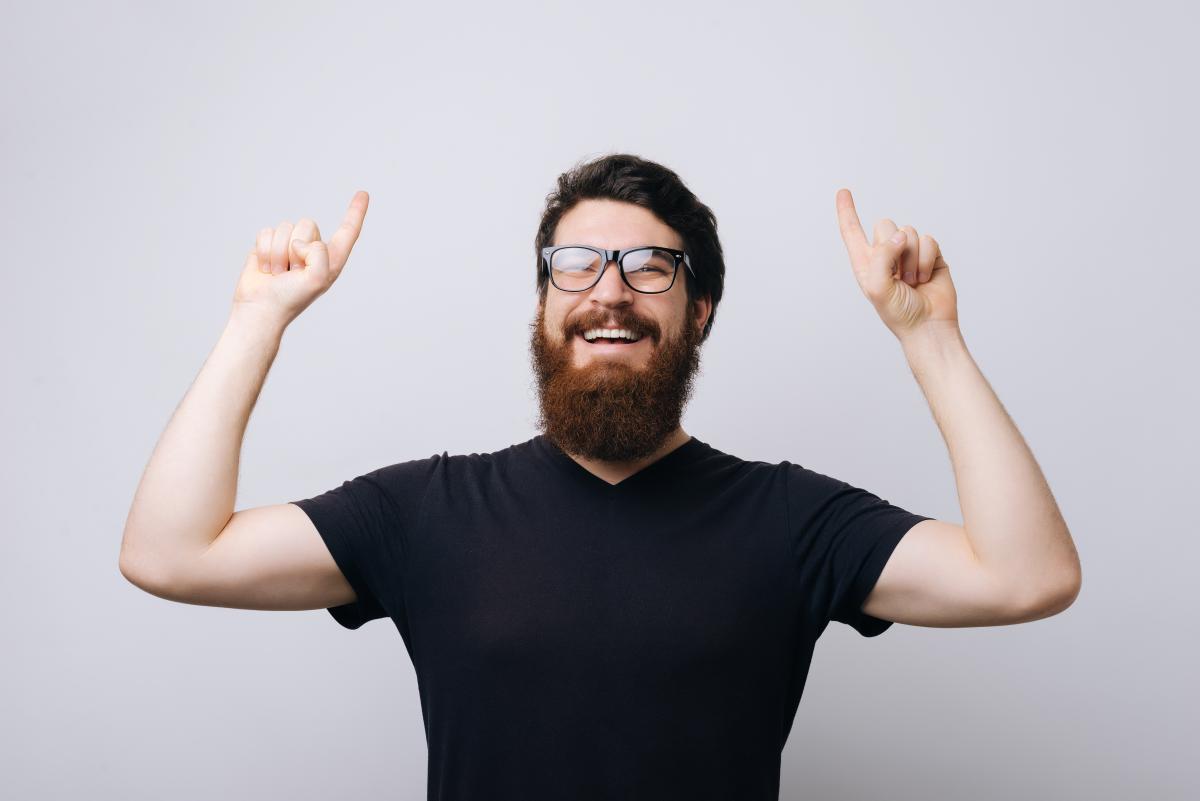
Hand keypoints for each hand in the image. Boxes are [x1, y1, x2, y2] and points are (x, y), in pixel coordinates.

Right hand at [232, 190, 369, 327]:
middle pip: (308, 224)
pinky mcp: (269, 245)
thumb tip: (300, 241)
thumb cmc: (291, 299)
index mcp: (331, 259)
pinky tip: (265, 268)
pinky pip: (266, 231)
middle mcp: (312, 250)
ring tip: (278, 273)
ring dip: (277, 252)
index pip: (348, 231)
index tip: (363, 194)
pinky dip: (263, 250)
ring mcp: (289, 246)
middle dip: (295, 247)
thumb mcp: (317, 279)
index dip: (356, 212)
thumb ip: (319, 254)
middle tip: (292, 272)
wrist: (260, 309)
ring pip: (285, 226)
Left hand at [835, 188, 958, 341]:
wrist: (928, 325)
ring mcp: (908, 253)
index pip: (853, 231)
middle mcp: (885, 254)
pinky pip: (928, 240)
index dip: (847, 211)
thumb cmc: (898, 312)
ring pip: (909, 231)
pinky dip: (926, 259)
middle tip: (898, 276)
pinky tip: (925, 277)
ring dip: (911, 259)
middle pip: (885, 224)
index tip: (843, 192)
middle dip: (893, 247)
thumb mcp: (877, 287)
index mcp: (866, 262)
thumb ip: (881, 257)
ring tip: (912, 281)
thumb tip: (900, 235)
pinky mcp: (930, 254)